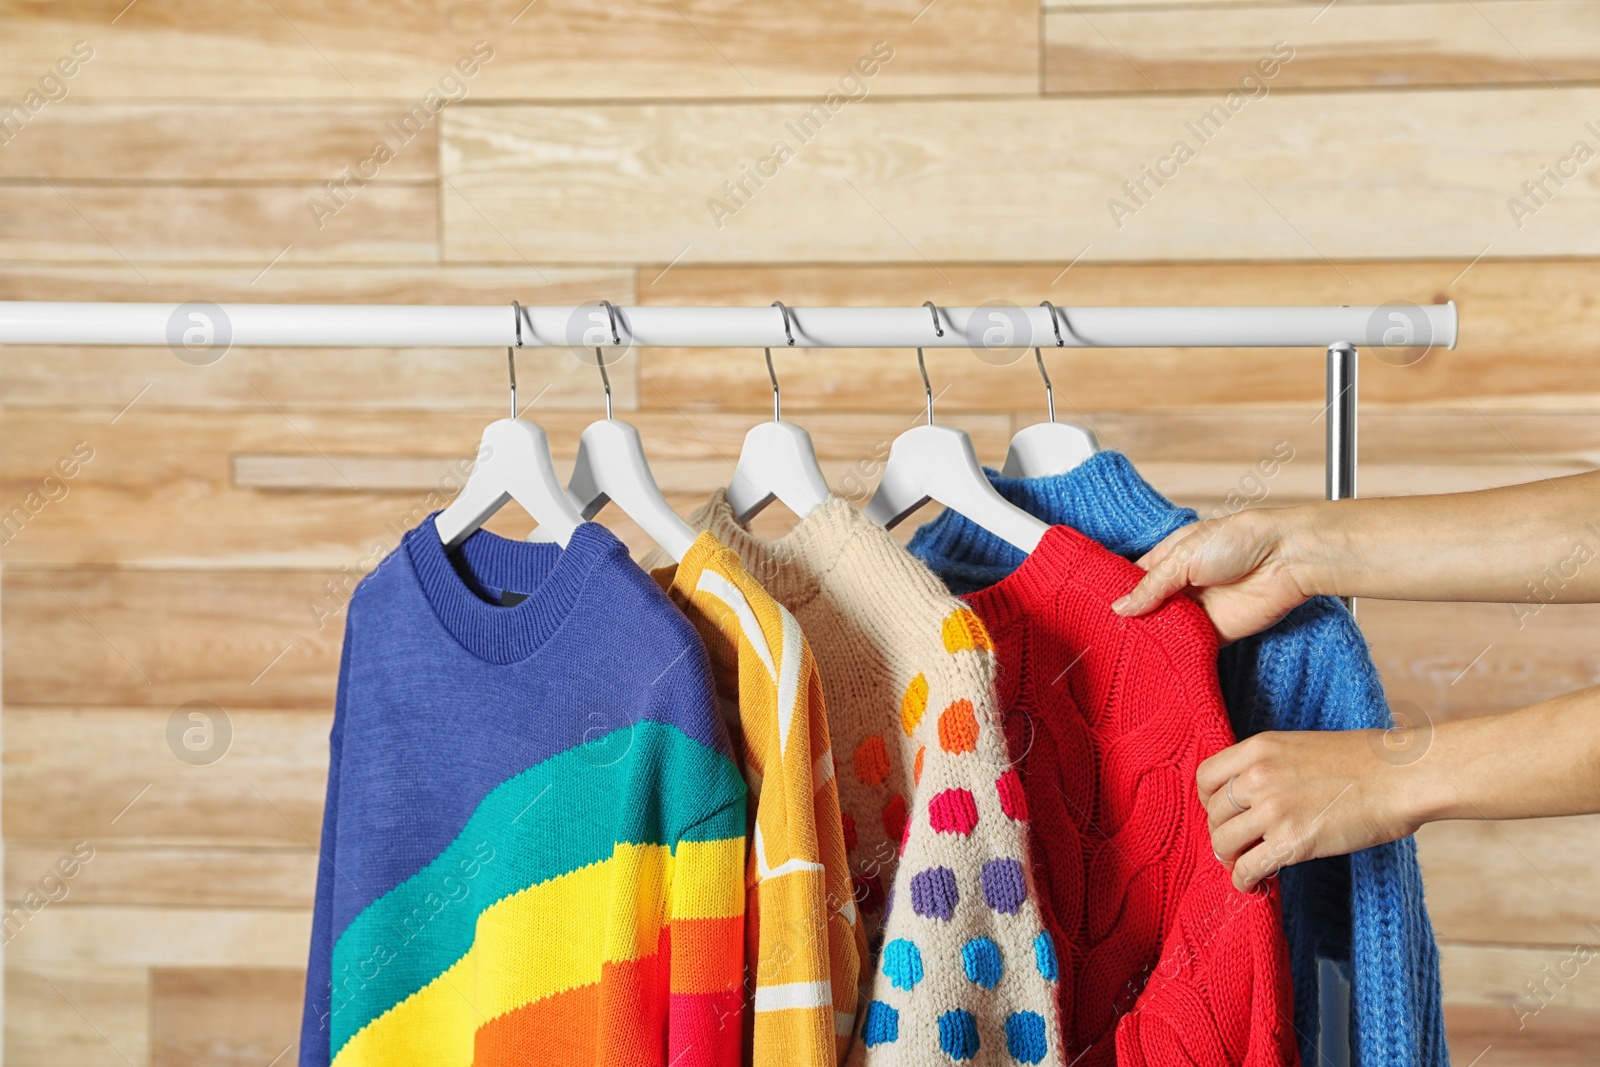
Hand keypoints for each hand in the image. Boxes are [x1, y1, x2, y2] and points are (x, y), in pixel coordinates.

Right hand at [1111, 509, 1315, 644]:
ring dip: (1149, 640)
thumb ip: (1151, 586)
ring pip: (1164, 630)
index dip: (1117, 594)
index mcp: (1170, 559)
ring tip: (1121, 653)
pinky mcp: (1215, 634)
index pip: (1135, 580)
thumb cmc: (1238, 540)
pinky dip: (1174, 653)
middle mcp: (1181, 586)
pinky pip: (1189, 647)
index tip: (1094, 611)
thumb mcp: (1182, 557)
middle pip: (1147, 608)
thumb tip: (1120, 608)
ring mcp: (1197, 611)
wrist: (1285, 559)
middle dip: (1131, 622)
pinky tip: (1153, 661)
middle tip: (1104, 638)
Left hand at [1197, 731, 1424, 890]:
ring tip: (1247, 865)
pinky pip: (1247, 868)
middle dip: (1222, 832)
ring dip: (1231, 858)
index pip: (1205, 777)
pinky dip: (1245, 881)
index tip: (1225, 813)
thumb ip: (1271, 766)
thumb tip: (1251, 795)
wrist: (1403, 776)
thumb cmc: (1364, 761)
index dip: (1210, 801)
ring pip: (1222, 842)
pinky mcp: (1292, 842)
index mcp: (1259, 748)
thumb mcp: (1302, 747)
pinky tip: (1257, 884)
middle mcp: (1258, 776)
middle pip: (1213, 813)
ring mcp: (1273, 809)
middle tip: (1239, 844)